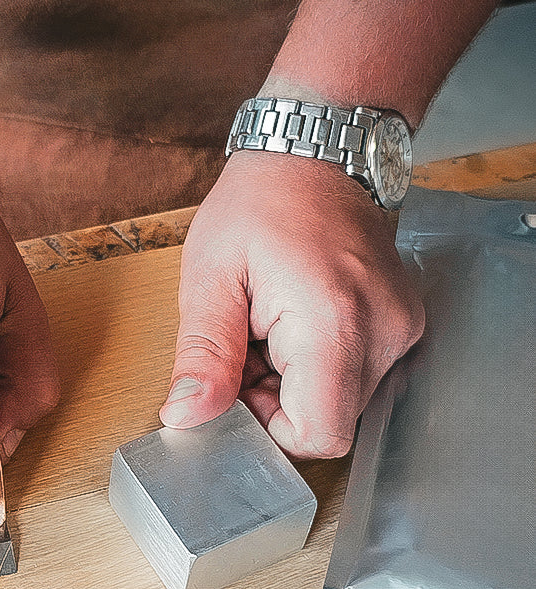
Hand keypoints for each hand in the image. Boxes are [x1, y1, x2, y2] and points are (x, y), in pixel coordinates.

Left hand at [160, 150, 423, 456]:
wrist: (314, 154)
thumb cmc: (259, 204)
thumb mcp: (210, 278)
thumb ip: (202, 355)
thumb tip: (187, 417)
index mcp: (334, 323)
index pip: (319, 434)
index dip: (269, 426)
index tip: (239, 384)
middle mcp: (383, 332)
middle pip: (328, 420)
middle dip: (276, 399)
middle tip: (245, 341)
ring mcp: (400, 328)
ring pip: (340, 400)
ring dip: (293, 380)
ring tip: (267, 325)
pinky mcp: (401, 324)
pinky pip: (355, 374)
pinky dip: (316, 362)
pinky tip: (291, 321)